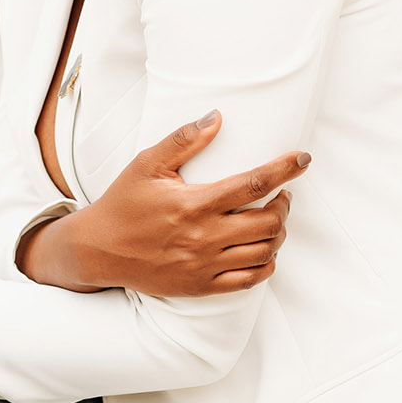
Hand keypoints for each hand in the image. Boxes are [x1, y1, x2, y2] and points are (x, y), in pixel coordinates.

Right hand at [18, 112, 308, 298]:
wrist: (98, 251)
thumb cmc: (123, 203)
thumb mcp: (147, 164)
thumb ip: (184, 140)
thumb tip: (216, 117)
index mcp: (194, 204)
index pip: (252, 185)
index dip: (284, 170)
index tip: (303, 158)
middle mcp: (203, 237)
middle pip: (268, 222)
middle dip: (284, 205)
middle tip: (280, 194)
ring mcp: (205, 265)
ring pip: (264, 252)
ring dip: (278, 233)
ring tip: (272, 219)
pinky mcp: (202, 285)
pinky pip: (249, 279)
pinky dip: (265, 264)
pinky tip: (262, 249)